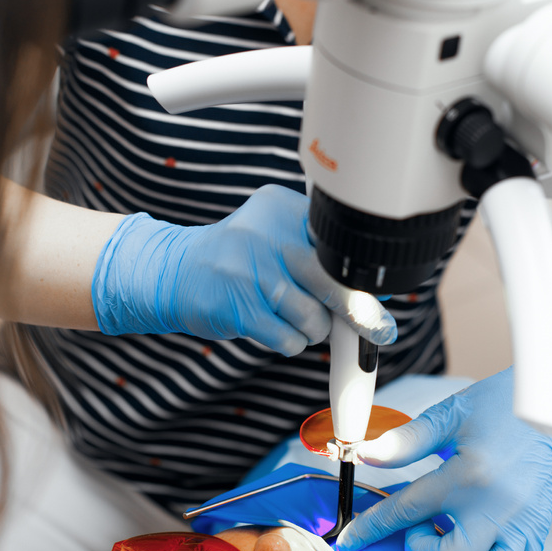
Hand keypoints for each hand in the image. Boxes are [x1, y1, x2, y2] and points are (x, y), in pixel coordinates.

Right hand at [91, 184, 395, 355]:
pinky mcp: (239, 308)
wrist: (174, 271)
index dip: (360, 276)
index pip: (339, 244)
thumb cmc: (238, 258)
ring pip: (313, 318)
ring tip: (296, 319)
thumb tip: (372, 295)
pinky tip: (275, 329)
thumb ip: (317, 251)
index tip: (376, 297)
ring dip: (314, 330)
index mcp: (282, 208)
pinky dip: (290, 342)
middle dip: (358, 312)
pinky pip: (288, 339)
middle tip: (377, 330)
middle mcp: (267, 235)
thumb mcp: (273, 232)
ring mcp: (251, 272)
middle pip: (334, 281)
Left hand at [337, 320, 551, 550]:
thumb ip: (404, 442)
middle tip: (419, 530)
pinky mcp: (539, 531)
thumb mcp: (448, 415)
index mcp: (469, 474)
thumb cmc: (499, 406)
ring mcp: (523, 523)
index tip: (351, 541)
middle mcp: (498, 506)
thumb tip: (364, 456)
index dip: (373, 529)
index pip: (409, 511)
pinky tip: (475, 547)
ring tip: (448, 539)